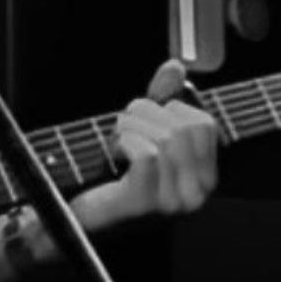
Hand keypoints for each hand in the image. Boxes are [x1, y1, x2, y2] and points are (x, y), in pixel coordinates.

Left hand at [71, 60, 219, 230]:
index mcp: (204, 176)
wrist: (76, 215)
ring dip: (129, 128)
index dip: (169, 109)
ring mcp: (172, 202)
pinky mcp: (144, 204)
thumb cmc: (110, 173)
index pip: (204, 123)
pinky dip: (124, 143)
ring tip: (116, 143)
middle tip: (124, 129)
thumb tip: (175, 66)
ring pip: (163, 137)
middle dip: (144, 114)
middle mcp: (196, 193)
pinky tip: (114, 154)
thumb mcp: (142, 130)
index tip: (146, 122)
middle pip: (181, 126)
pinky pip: (145, 153)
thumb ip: (162, 99)